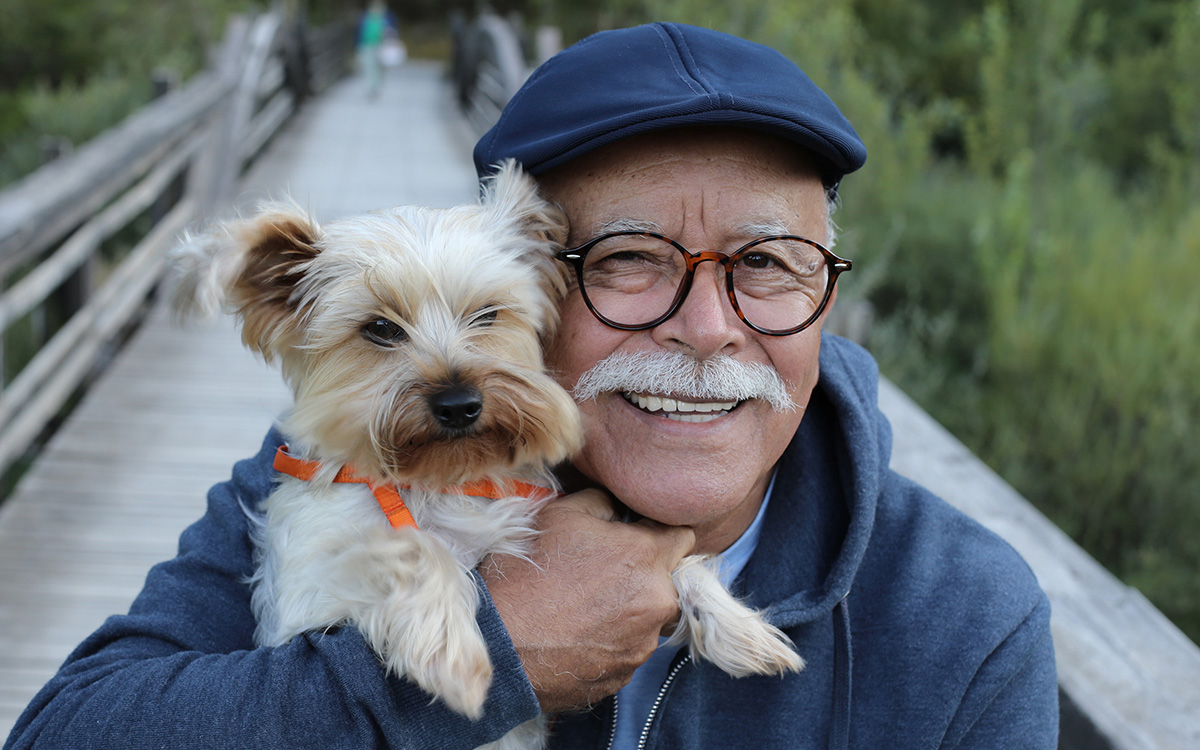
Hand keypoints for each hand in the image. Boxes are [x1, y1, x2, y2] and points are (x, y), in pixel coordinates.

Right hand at [481, 489, 695, 712]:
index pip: (682, 536)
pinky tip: (576, 634)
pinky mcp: (625, 675)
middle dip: (641, 574)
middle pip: (666, 580)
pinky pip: (628, 648)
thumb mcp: (560, 514)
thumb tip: (617, 509)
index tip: (634, 536)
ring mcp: (643, 644)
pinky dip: (610, 640)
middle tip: (597, 573)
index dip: (658, 532)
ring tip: (581, 607)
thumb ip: (602, 502)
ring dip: (627, 609)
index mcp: (647, 557)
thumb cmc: (526, 574)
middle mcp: (657, 602)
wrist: (497, 644)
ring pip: (648, 617)